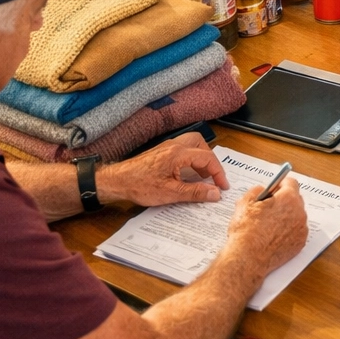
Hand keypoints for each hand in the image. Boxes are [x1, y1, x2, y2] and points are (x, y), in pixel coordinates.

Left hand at [96, 132, 228, 206]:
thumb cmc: (139, 185)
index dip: (218, 173)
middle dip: (210, 160)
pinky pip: (182, 150)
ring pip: (192, 144)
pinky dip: (190, 159)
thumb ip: (195, 192)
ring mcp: (167, 147)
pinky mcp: (161, 152)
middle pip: (201, 144)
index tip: (222, 186)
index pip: (207, 158)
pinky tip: (186, 173)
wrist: (117, 181)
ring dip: (200, 158)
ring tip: (201, 175)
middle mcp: (174, 146)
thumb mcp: (170, 193)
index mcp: (179, 153)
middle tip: (212, 177)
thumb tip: (214, 193)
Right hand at [223, 178, 308, 276]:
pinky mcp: (300, 244)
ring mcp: (301, 230)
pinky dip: (287, 232)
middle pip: (295, 199)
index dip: (280, 184)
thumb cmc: (246, 231)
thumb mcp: (245, 202)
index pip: (291, 183)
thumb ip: (257, 190)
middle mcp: (299, 213)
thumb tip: (263, 191)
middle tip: (268, 207)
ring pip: (295, 216)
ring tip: (269, 225)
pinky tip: (273, 236)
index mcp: (289, 199)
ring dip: (286, 217)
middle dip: (283, 201)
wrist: (247, 258)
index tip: (274, 189)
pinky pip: (295, 232)